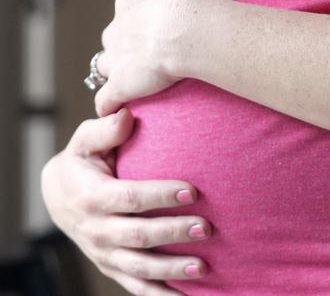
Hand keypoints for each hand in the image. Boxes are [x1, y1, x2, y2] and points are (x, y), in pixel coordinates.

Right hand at [41, 108, 211, 295]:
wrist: (58, 198)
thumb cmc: (81, 164)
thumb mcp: (84, 142)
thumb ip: (104, 129)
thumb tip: (126, 115)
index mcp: (92, 197)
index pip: (130, 198)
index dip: (161, 195)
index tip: (194, 190)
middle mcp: (96, 230)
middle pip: (139, 236)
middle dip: (173, 233)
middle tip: (207, 228)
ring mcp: (104, 253)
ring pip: (139, 268)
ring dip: (171, 270)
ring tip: (203, 267)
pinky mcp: (112, 268)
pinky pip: (136, 288)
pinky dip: (161, 295)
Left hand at [94, 0, 214, 116]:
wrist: (181, 26)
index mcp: (129, 2)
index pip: (128, 8)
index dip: (142, 17)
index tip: (159, 23)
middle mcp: (116, 29)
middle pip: (114, 39)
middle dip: (126, 46)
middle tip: (151, 53)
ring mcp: (115, 59)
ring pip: (106, 68)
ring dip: (117, 75)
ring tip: (135, 85)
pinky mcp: (120, 86)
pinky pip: (107, 101)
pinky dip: (111, 106)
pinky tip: (120, 112)